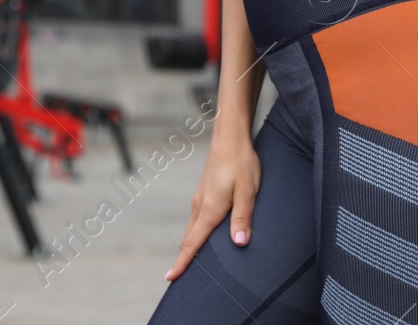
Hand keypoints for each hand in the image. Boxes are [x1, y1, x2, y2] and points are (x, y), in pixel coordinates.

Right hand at [164, 138, 260, 281]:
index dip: (182, 262)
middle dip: (182, 259)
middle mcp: (200, 206)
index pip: (193, 242)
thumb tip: (239, 243)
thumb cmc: (240, 162)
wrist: (230, 136)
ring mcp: (200, 198)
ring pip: (192, 229)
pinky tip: (202, 237)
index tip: (170, 278)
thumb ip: (243, 217)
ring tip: (188, 263)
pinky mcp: (205, 193)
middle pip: (188, 239)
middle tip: (176, 279)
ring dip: (189, 247)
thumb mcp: (247, 191)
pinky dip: (195, 233)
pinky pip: (197, 219)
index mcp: (209, 209)